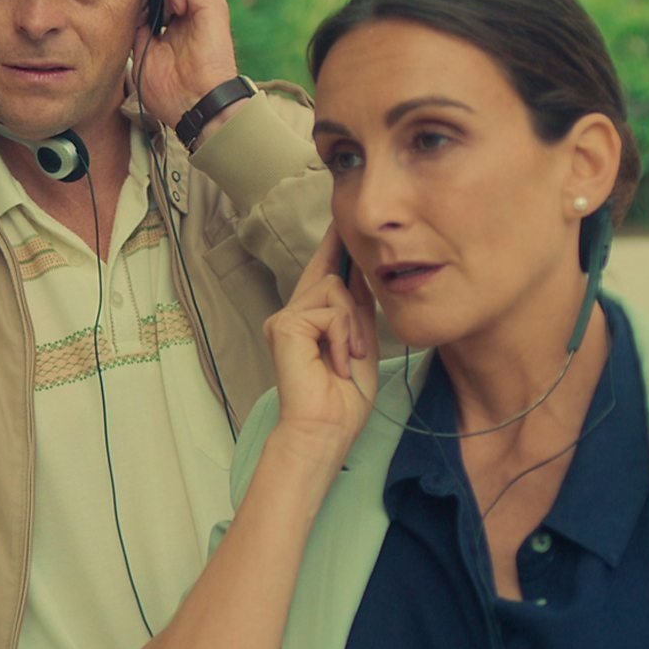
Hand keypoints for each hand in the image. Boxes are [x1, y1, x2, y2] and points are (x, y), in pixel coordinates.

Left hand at [131, 0, 241, 127]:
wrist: (194, 106)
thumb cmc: (171, 91)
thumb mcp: (143, 53)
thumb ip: (140, 26)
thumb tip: (135, 4)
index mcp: (182, 14)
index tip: (138, 5)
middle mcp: (197, 3)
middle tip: (151, 0)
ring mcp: (206, 1)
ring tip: (166, 4)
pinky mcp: (213, 2)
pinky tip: (175, 8)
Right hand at [261, 226, 378, 471]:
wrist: (325, 429)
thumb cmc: (342, 398)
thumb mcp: (359, 343)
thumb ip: (357, 309)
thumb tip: (364, 272)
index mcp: (309, 317)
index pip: (323, 269)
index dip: (333, 243)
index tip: (342, 218)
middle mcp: (291, 313)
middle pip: (333, 275)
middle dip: (354, 306)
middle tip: (352, 351)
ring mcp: (284, 318)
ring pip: (335, 290)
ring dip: (352, 328)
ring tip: (346, 360)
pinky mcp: (286, 325)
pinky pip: (331, 312)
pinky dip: (343, 339)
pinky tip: (335, 364)